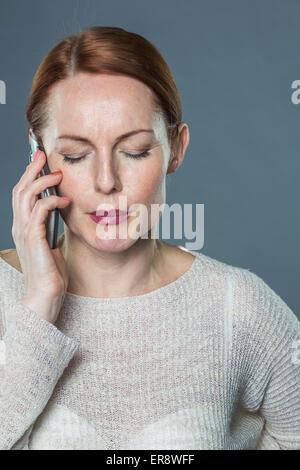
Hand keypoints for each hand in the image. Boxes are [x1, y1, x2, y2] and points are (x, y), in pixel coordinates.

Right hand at [11, 150, 70, 322]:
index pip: (21, 195)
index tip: (40, 162)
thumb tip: (60, 212)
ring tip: (58, 174)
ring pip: (26, 196)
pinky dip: (51, 201)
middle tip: (43, 155)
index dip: (29, 177)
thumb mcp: (51, 245)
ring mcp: (24, 233)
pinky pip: (39, 211)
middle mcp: (20, 227)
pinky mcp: (33, 239)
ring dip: (42, 181)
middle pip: (20, 190)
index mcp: (24, 228)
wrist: (45, 296)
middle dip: (32, 170)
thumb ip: (51, 228)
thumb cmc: (51, 274)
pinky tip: (65, 200)